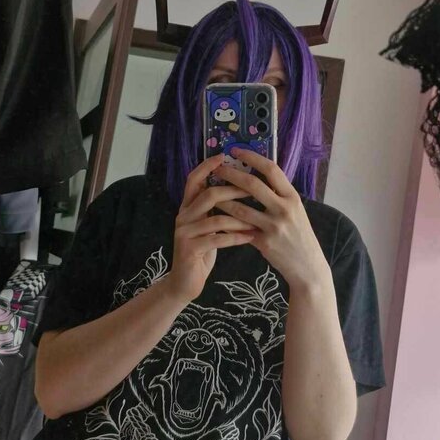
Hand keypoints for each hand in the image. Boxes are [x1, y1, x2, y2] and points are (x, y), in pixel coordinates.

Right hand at [166, 154, 260, 303]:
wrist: (185, 283)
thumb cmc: (202, 252)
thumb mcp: (208, 227)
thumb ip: (215, 209)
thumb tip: (238, 187)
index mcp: (187, 208)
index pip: (194, 179)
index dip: (208, 166)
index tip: (225, 156)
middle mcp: (182, 216)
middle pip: (208, 194)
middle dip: (233, 191)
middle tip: (253, 192)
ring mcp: (184, 233)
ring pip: (215, 217)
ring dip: (240, 218)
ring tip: (257, 221)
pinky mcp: (189, 249)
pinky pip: (217, 238)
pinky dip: (235, 237)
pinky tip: (249, 238)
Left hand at [214, 148, 330, 291]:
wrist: (308, 266)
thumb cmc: (299, 235)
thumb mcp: (296, 211)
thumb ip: (278, 196)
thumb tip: (256, 177)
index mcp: (292, 196)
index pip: (271, 169)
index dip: (252, 157)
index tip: (236, 151)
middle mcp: (285, 209)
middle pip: (253, 185)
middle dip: (231, 174)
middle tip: (217, 169)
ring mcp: (274, 226)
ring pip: (241, 208)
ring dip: (223, 199)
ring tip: (210, 192)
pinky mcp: (265, 242)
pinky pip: (240, 228)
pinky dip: (227, 221)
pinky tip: (216, 216)